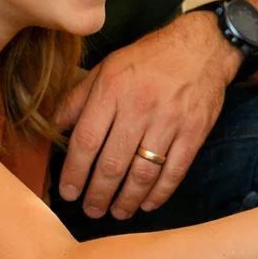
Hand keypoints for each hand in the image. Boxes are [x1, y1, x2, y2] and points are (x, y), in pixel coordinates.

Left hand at [56, 11, 238, 218]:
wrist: (203, 46)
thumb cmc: (150, 58)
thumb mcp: (108, 67)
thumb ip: (78, 98)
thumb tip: (54, 128)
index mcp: (113, 90)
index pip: (86, 141)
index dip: (74, 172)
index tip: (68, 192)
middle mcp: (140, 107)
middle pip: (112, 163)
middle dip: (98, 194)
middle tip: (91, 210)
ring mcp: (170, 121)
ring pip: (143, 173)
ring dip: (127, 199)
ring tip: (117, 212)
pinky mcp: (194, 131)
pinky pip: (174, 170)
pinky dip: (160, 193)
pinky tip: (148, 204)